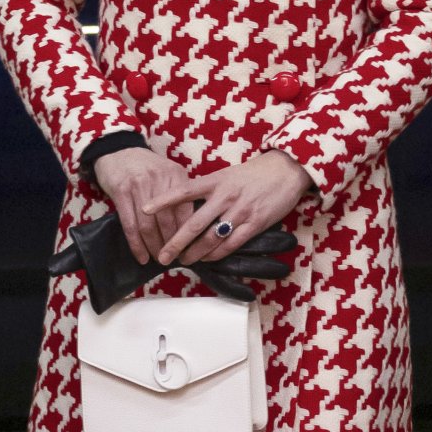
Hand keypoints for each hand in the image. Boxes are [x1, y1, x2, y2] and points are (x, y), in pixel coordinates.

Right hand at [93, 146, 197, 266]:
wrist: (117, 150)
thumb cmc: (146, 167)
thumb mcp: (168, 175)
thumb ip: (180, 197)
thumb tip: (190, 230)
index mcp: (177, 176)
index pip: (186, 212)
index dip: (187, 236)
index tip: (188, 251)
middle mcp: (160, 179)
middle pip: (168, 221)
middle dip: (170, 245)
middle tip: (172, 259)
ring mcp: (139, 185)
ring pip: (149, 225)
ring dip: (153, 247)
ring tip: (158, 260)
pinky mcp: (121, 191)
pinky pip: (130, 225)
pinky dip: (136, 245)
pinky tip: (141, 257)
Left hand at [142, 151, 312, 267]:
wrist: (287, 169)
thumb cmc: (255, 173)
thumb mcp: (228, 174)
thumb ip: (209, 189)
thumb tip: (188, 206)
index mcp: (215, 180)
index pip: (184, 191)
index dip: (163, 200)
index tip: (144, 209)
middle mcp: (225, 196)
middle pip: (194, 223)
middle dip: (175, 243)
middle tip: (163, 256)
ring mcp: (240, 211)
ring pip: (211, 238)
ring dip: (195, 253)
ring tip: (184, 261)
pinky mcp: (255, 223)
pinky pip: (231, 244)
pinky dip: (217, 254)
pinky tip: (208, 259)